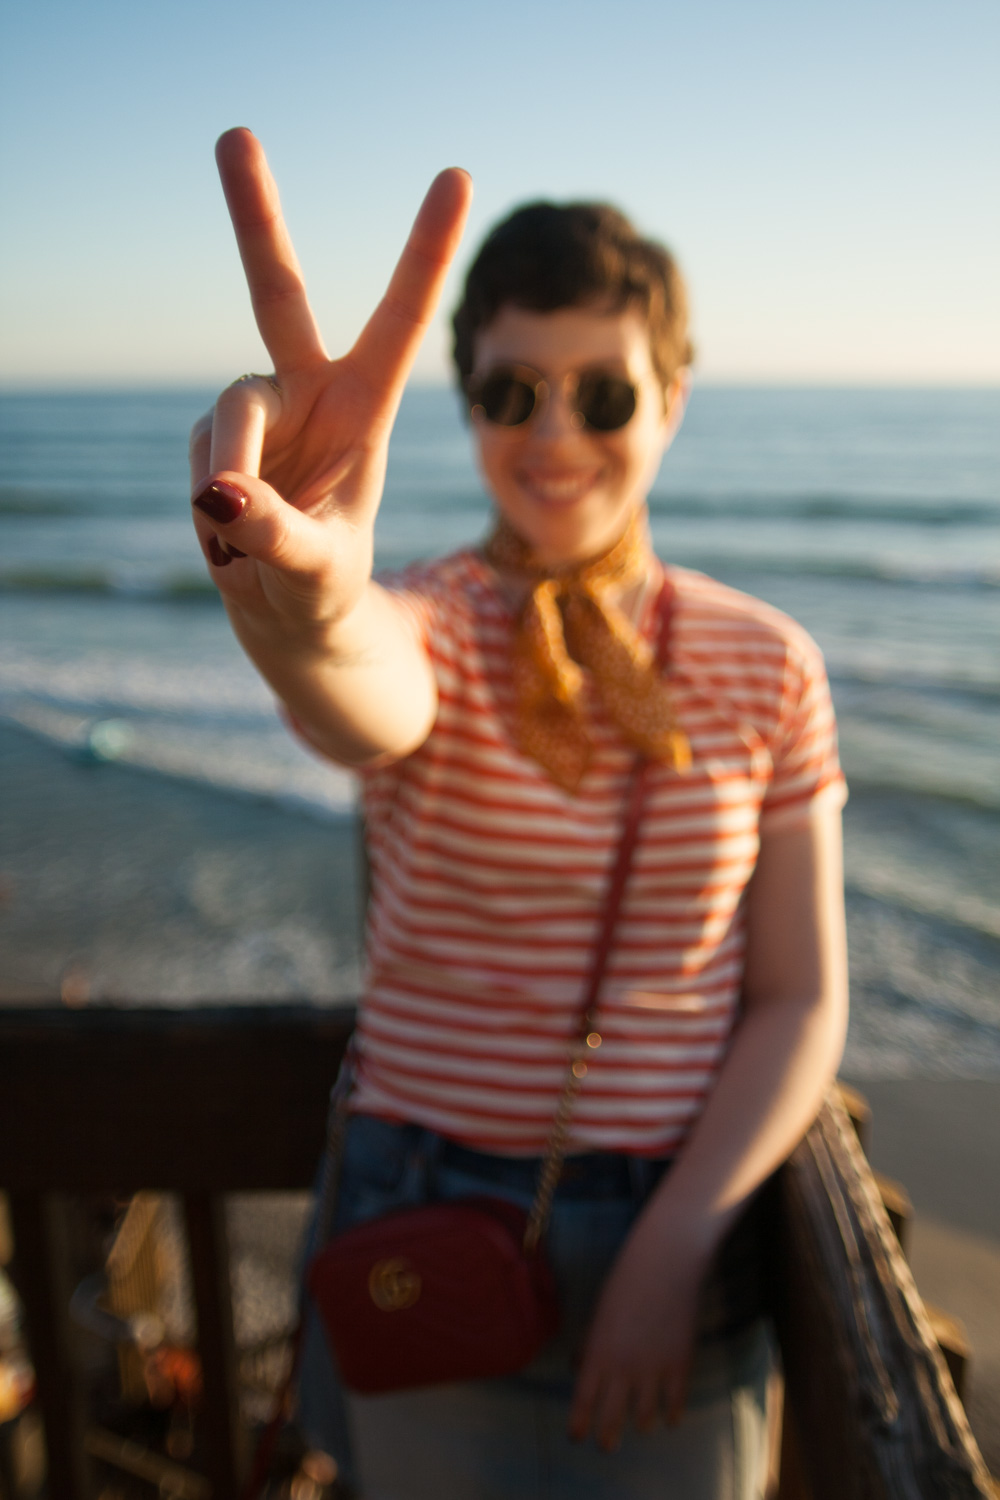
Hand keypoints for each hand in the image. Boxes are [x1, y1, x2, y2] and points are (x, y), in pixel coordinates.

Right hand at [189, 129, 471, 637]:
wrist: (287, 612)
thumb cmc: (323, 585)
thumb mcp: (316, 570)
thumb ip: (277, 535)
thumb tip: (218, 492)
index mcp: (364, 406)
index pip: (398, 321)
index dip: (425, 252)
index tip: (457, 176)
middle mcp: (308, 392)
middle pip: (277, 296)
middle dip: (254, 218)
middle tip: (232, 135)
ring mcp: (258, 412)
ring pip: (228, 420)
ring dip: (233, 478)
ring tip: (247, 542)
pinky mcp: (213, 438)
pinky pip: (199, 465)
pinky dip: (211, 512)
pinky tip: (229, 540)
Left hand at [569, 1211, 711, 1451]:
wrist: (666, 1261)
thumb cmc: (626, 1280)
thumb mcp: (600, 1312)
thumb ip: (590, 1344)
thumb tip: (577, 1367)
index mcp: (599, 1352)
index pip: (584, 1401)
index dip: (579, 1424)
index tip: (576, 1437)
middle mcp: (624, 1367)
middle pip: (612, 1419)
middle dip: (607, 1438)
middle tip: (606, 1446)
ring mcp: (654, 1369)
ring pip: (644, 1419)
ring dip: (641, 1424)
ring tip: (640, 1424)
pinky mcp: (680, 1365)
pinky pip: (674, 1405)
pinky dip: (671, 1416)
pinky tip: (668, 1418)